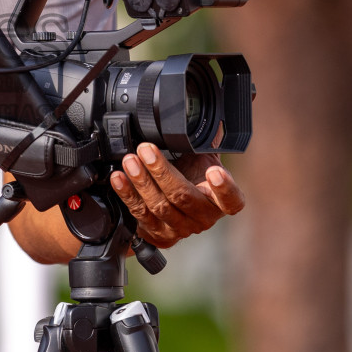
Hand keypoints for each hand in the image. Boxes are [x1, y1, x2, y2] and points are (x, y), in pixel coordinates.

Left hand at [109, 144, 244, 248]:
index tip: (214, 172)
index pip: (232, 200)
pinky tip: (119, 179)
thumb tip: (198, 118)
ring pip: (160, 207)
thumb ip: (201, 143)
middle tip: (146, 150)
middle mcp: (203, 217)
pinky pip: (140, 214)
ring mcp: (180, 228)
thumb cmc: (189, 175)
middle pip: (184, 197)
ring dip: (142, 182)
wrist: (170, 203)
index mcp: (221, 201)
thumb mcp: (200, 157)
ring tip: (130, 161)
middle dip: (162, 172)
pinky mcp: (158, 234)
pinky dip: (128, 194)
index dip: (225, 188)